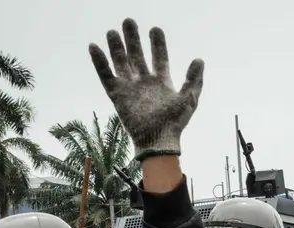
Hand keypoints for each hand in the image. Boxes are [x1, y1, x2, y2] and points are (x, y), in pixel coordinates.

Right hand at [89, 19, 204, 160]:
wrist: (158, 139)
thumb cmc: (175, 123)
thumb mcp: (189, 99)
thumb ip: (193, 79)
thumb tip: (199, 60)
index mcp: (161, 82)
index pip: (159, 57)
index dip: (157, 44)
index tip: (155, 29)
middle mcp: (144, 83)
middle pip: (137, 56)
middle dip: (133, 39)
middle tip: (129, 21)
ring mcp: (130, 88)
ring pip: (121, 62)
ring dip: (116, 47)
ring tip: (112, 31)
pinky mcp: (117, 95)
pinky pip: (105, 76)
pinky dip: (99, 62)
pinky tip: (94, 47)